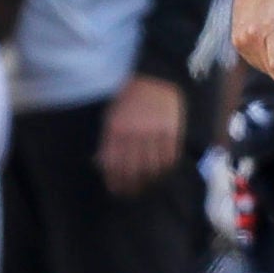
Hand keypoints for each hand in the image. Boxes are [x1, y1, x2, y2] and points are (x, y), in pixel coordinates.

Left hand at [98, 73, 185, 197]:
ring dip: (150, 181)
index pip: (114, 164)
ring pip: (152, 166)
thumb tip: (101, 166)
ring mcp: (154, 131)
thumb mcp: (110, 116)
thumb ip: (107, 141)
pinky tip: (162, 173)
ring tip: (147, 187)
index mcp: (115, 129)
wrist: (153, 79)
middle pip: (133, 169)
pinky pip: (169, 157)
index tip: (117, 191)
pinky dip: (166, 168)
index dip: (115, 182)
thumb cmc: (127, 100)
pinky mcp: (171, 130)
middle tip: (132, 194)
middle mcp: (134, 132)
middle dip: (132, 186)